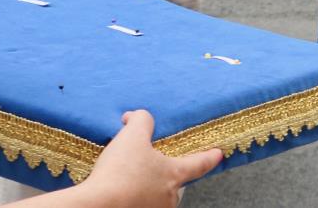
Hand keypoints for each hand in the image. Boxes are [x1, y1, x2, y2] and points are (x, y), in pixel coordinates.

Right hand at [73, 109, 220, 206]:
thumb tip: (137, 118)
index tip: (218, 154)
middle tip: (147, 163)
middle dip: (164, 172)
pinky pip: (140, 202)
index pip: (199, 164)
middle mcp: (168, 197)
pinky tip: (118, 189)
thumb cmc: (120, 172)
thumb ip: (142, 120)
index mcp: (173, 174)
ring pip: (155, 194)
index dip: (210, 157)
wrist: (98, 205)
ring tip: (126, 176)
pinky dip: (133, 196)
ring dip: (146, 186)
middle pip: (173, 181)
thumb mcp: (132, 135)